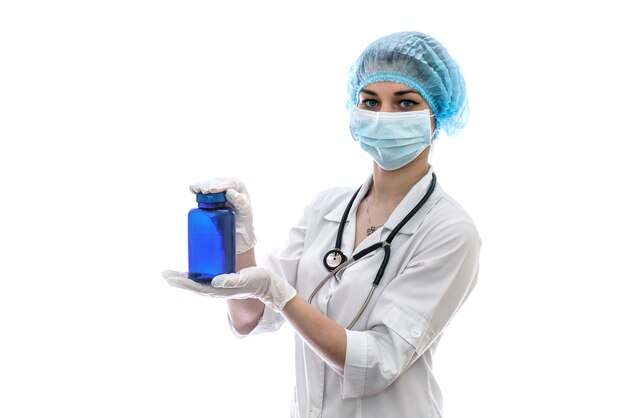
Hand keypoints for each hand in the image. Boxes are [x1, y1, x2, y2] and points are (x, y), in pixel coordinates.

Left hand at [162, 267, 296, 311]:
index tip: (168, 276)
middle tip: (165, 273)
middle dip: (178, 280)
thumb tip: (214, 280)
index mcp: (218, 290)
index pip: (194, 286)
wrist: (268, 286)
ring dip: (185, 278)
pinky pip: (206, 278)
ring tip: (173, 273)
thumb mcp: (244, 280)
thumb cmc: (257, 282)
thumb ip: (230, 281)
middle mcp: (216, 288)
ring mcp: (219, 285)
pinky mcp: (224, 280)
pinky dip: (196, 274)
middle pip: (192, 285)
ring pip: (197, 282)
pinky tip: (193, 269)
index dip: (180, 281)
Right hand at [189, 177, 255, 253]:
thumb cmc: (245, 220)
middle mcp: (229, 185)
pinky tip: (192, 190)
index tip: (211, 190)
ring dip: (201, 186)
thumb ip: (240, 201)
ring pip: (209, 185)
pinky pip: (205, 191)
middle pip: (216, 182)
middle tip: (202, 191)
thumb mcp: (245, 211)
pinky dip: (198, 189)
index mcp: (238, 186)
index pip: (228, 183)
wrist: (240, 230)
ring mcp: (220, 190)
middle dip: (208, 185)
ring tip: (195, 189)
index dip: (218, 185)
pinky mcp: (213, 196)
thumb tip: (230, 192)